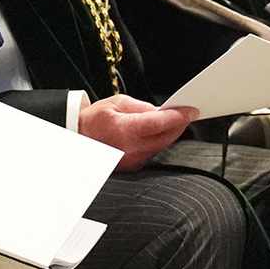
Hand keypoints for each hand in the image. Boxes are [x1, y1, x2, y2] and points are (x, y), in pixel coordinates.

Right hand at [78, 94, 197, 171]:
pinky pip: (153, 152)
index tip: (191, 110)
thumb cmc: (95, 119)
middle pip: (166, 137)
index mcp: (124, 129)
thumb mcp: (116, 103)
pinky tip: (158, 133)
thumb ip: (141, 107)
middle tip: (186, 114)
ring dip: (170, 133)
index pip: (159, 123)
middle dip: (179, 125)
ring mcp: (132, 160)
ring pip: (162, 146)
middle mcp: (130, 148)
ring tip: (172, 121)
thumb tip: (162, 111)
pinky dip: (159, 142)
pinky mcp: (133, 166)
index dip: (178, 116)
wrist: (78, 138)